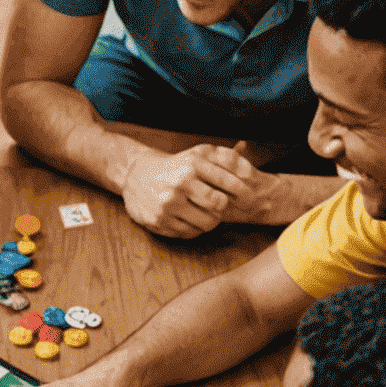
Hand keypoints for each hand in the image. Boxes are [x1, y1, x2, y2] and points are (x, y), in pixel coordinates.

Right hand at [120, 144, 276, 237]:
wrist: (136, 176)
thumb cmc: (176, 166)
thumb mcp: (198, 154)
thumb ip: (225, 157)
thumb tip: (248, 164)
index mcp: (193, 163)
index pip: (228, 182)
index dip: (244, 194)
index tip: (249, 200)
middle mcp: (180, 183)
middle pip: (219, 205)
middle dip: (224, 208)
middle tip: (221, 207)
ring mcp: (168, 203)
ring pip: (206, 222)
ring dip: (211, 221)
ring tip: (206, 214)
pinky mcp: (159, 220)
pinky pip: (189, 233)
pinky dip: (195, 229)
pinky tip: (191, 220)